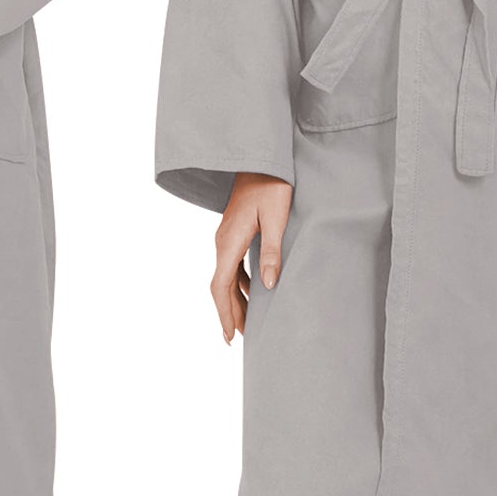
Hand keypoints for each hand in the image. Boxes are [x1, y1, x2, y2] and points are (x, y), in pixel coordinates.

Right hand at [212, 172, 292, 342]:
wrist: (260, 157)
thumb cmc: (271, 185)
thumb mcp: (276, 218)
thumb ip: (271, 252)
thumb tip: (268, 286)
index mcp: (229, 241)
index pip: (221, 286)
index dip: (224, 313)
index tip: (229, 336)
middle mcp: (222, 241)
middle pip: (220, 285)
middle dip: (228, 312)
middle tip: (238, 338)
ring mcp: (226, 236)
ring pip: (225, 276)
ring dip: (234, 299)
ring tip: (247, 322)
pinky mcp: (234, 231)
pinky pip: (232, 264)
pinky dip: (238, 283)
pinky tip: (251, 292)